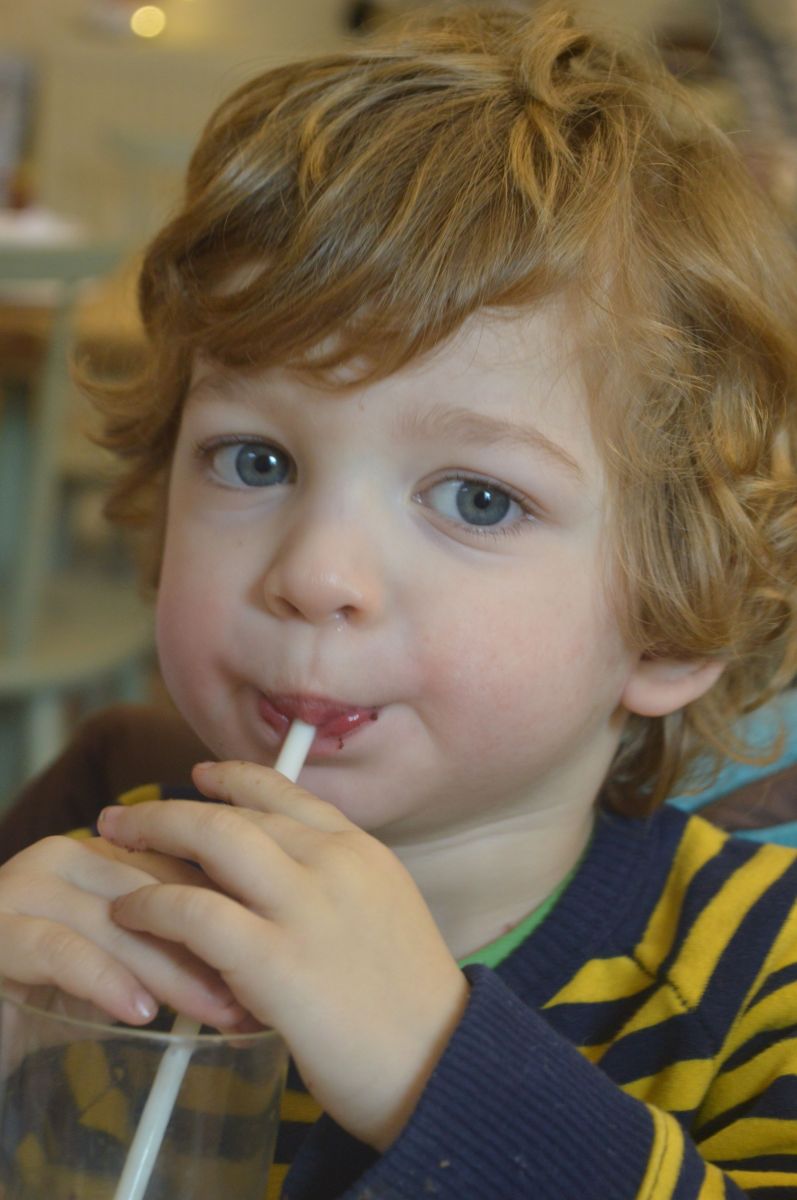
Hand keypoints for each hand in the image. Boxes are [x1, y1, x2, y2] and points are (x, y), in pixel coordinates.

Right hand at [0, 835, 247, 1028]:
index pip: (179, 868)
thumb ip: (161, 956)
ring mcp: (23, 887)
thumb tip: (243, 976)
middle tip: (253, 993)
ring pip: (115, 919)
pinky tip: (137, 1012)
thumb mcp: (113, 975)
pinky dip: (102, 979)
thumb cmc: (40, 1001)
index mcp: (99, 855)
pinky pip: (59, 949)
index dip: (228, 910)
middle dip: (209, 942)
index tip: (272, 954)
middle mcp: (63, 858)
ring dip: (168, 968)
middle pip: (154, 890)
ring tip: (213, 1009)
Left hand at [100, 760, 468, 1149]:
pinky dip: (153, 905)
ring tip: (113, 844)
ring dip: (154, 833)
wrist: (441, 1062)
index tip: (200, 776)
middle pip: (237, 810)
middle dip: (171, 806)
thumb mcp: (381, 913)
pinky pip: (196, 912)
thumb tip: (269, 875)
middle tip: (125, 815)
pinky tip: (131, 914)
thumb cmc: (409, 1004)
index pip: (285, 792)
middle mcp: (334, 863)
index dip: (234, 778)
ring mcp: (307, 907)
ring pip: (213, 839)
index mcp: (361, 851)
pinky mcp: (276, 961)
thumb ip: (333, 882)